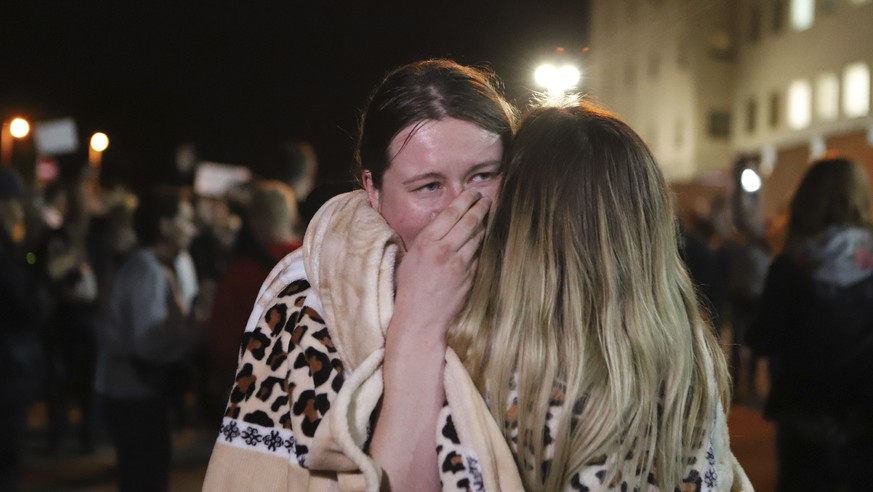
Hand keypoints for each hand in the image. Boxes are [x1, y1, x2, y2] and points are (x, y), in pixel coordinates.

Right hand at [390, 189, 490, 345]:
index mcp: (426, 242)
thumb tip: (439, 219)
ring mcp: (460, 265)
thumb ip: (426, 238)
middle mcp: (444, 251)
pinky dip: (480, 246)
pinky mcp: (470, 278)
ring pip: (478, 237)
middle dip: (481, 206)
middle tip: (486, 199)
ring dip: (484, 224)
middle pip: (470, 221)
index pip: (451, 213)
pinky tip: (481, 240)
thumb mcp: (410, 257)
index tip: (473, 193)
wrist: (419, 319)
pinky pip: (478, 256)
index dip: (465, 200)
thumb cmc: (409, 288)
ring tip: (486, 215)